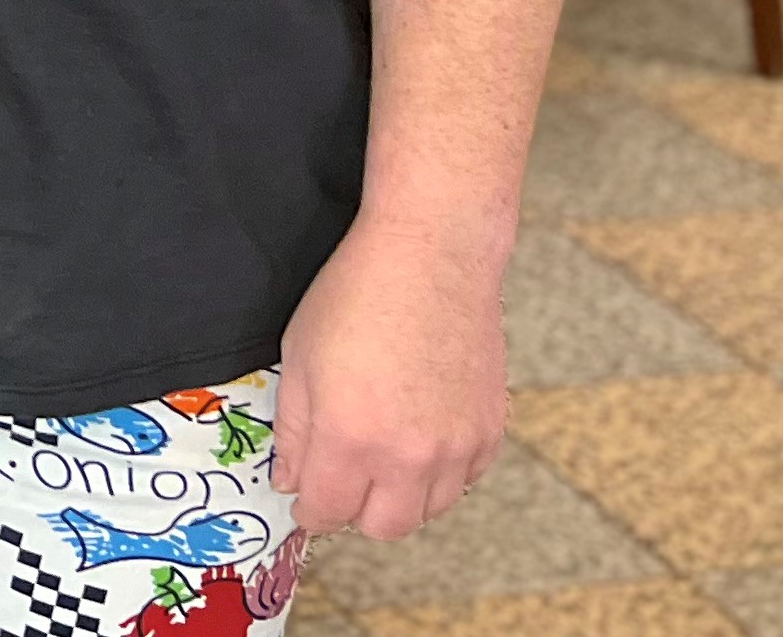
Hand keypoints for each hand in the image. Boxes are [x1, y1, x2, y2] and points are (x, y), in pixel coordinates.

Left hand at [275, 209, 511, 539]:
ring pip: (428, 511)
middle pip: (383, 527)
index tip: (305, 495)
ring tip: (383, 452)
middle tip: (343, 475)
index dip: (309, 507)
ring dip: (401, 495)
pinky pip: (465, 482)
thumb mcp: (299, 357)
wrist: (432, 255)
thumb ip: (293, 431)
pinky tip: (421, 434)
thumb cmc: (356, 295)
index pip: (326, 512)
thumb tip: (292, 481)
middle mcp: (408, 455)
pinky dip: (442, 474)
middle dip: (355, 510)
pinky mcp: (490, 432)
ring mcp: (456, 447)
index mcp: (350, 437)